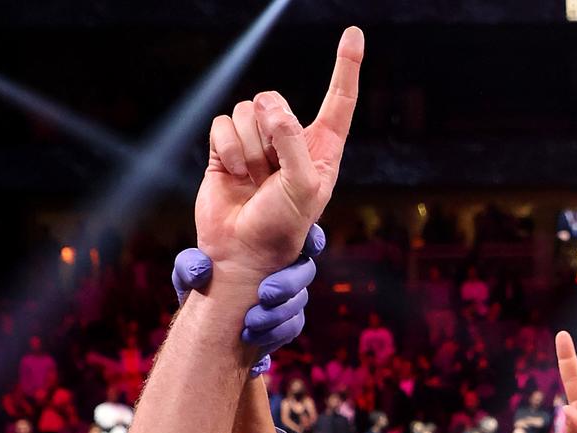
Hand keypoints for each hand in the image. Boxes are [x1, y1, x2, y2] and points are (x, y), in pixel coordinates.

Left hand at [173, 225, 325, 373]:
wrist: (203, 328)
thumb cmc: (199, 289)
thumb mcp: (188, 277)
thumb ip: (189, 266)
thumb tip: (202, 269)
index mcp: (268, 247)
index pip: (303, 236)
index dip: (312, 240)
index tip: (308, 247)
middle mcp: (285, 269)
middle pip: (305, 270)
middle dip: (289, 283)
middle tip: (265, 295)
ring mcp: (289, 298)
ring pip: (299, 301)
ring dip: (278, 313)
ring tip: (250, 323)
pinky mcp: (287, 324)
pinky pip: (292, 326)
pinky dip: (274, 333)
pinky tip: (252, 337)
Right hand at [195, 28, 361, 276]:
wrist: (243, 254)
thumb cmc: (282, 227)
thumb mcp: (303, 187)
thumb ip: (292, 141)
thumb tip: (270, 106)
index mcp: (322, 149)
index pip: (339, 100)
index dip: (346, 66)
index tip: (354, 33)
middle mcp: (291, 141)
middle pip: (275, 100)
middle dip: (269, 130)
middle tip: (271, 169)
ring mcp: (257, 144)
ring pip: (247, 110)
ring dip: (248, 147)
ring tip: (253, 179)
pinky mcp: (225, 148)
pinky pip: (221, 122)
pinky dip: (226, 148)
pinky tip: (233, 174)